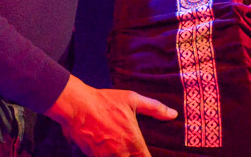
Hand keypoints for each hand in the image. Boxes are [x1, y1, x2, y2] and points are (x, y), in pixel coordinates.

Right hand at [46, 75, 176, 156]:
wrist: (77, 106)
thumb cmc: (106, 101)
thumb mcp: (132, 99)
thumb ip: (155, 108)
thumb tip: (173, 114)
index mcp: (133, 142)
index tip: (147, 154)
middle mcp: (121, 153)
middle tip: (132, 150)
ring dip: (120, 156)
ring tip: (120, 148)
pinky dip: (108, 155)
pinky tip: (110, 149)